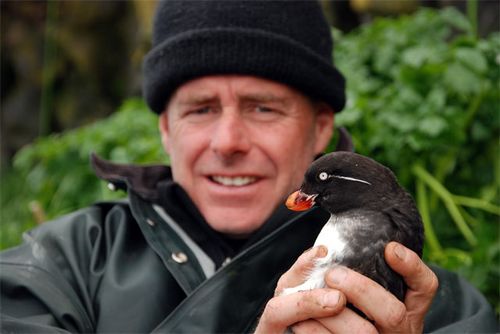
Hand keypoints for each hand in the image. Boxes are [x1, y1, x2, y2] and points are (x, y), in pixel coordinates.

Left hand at [255, 242, 437, 333]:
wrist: (331, 333)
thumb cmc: (343, 309)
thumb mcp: (357, 287)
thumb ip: (349, 269)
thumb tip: (322, 250)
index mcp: (406, 309)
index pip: (425, 287)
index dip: (413, 267)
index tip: (390, 248)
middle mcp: (399, 330)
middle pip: (394, 313)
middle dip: (363, 290)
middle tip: (333, 274)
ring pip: (364, 333)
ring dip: (334, 315)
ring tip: (312, 298)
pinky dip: (317, 332)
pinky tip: (302, 322)